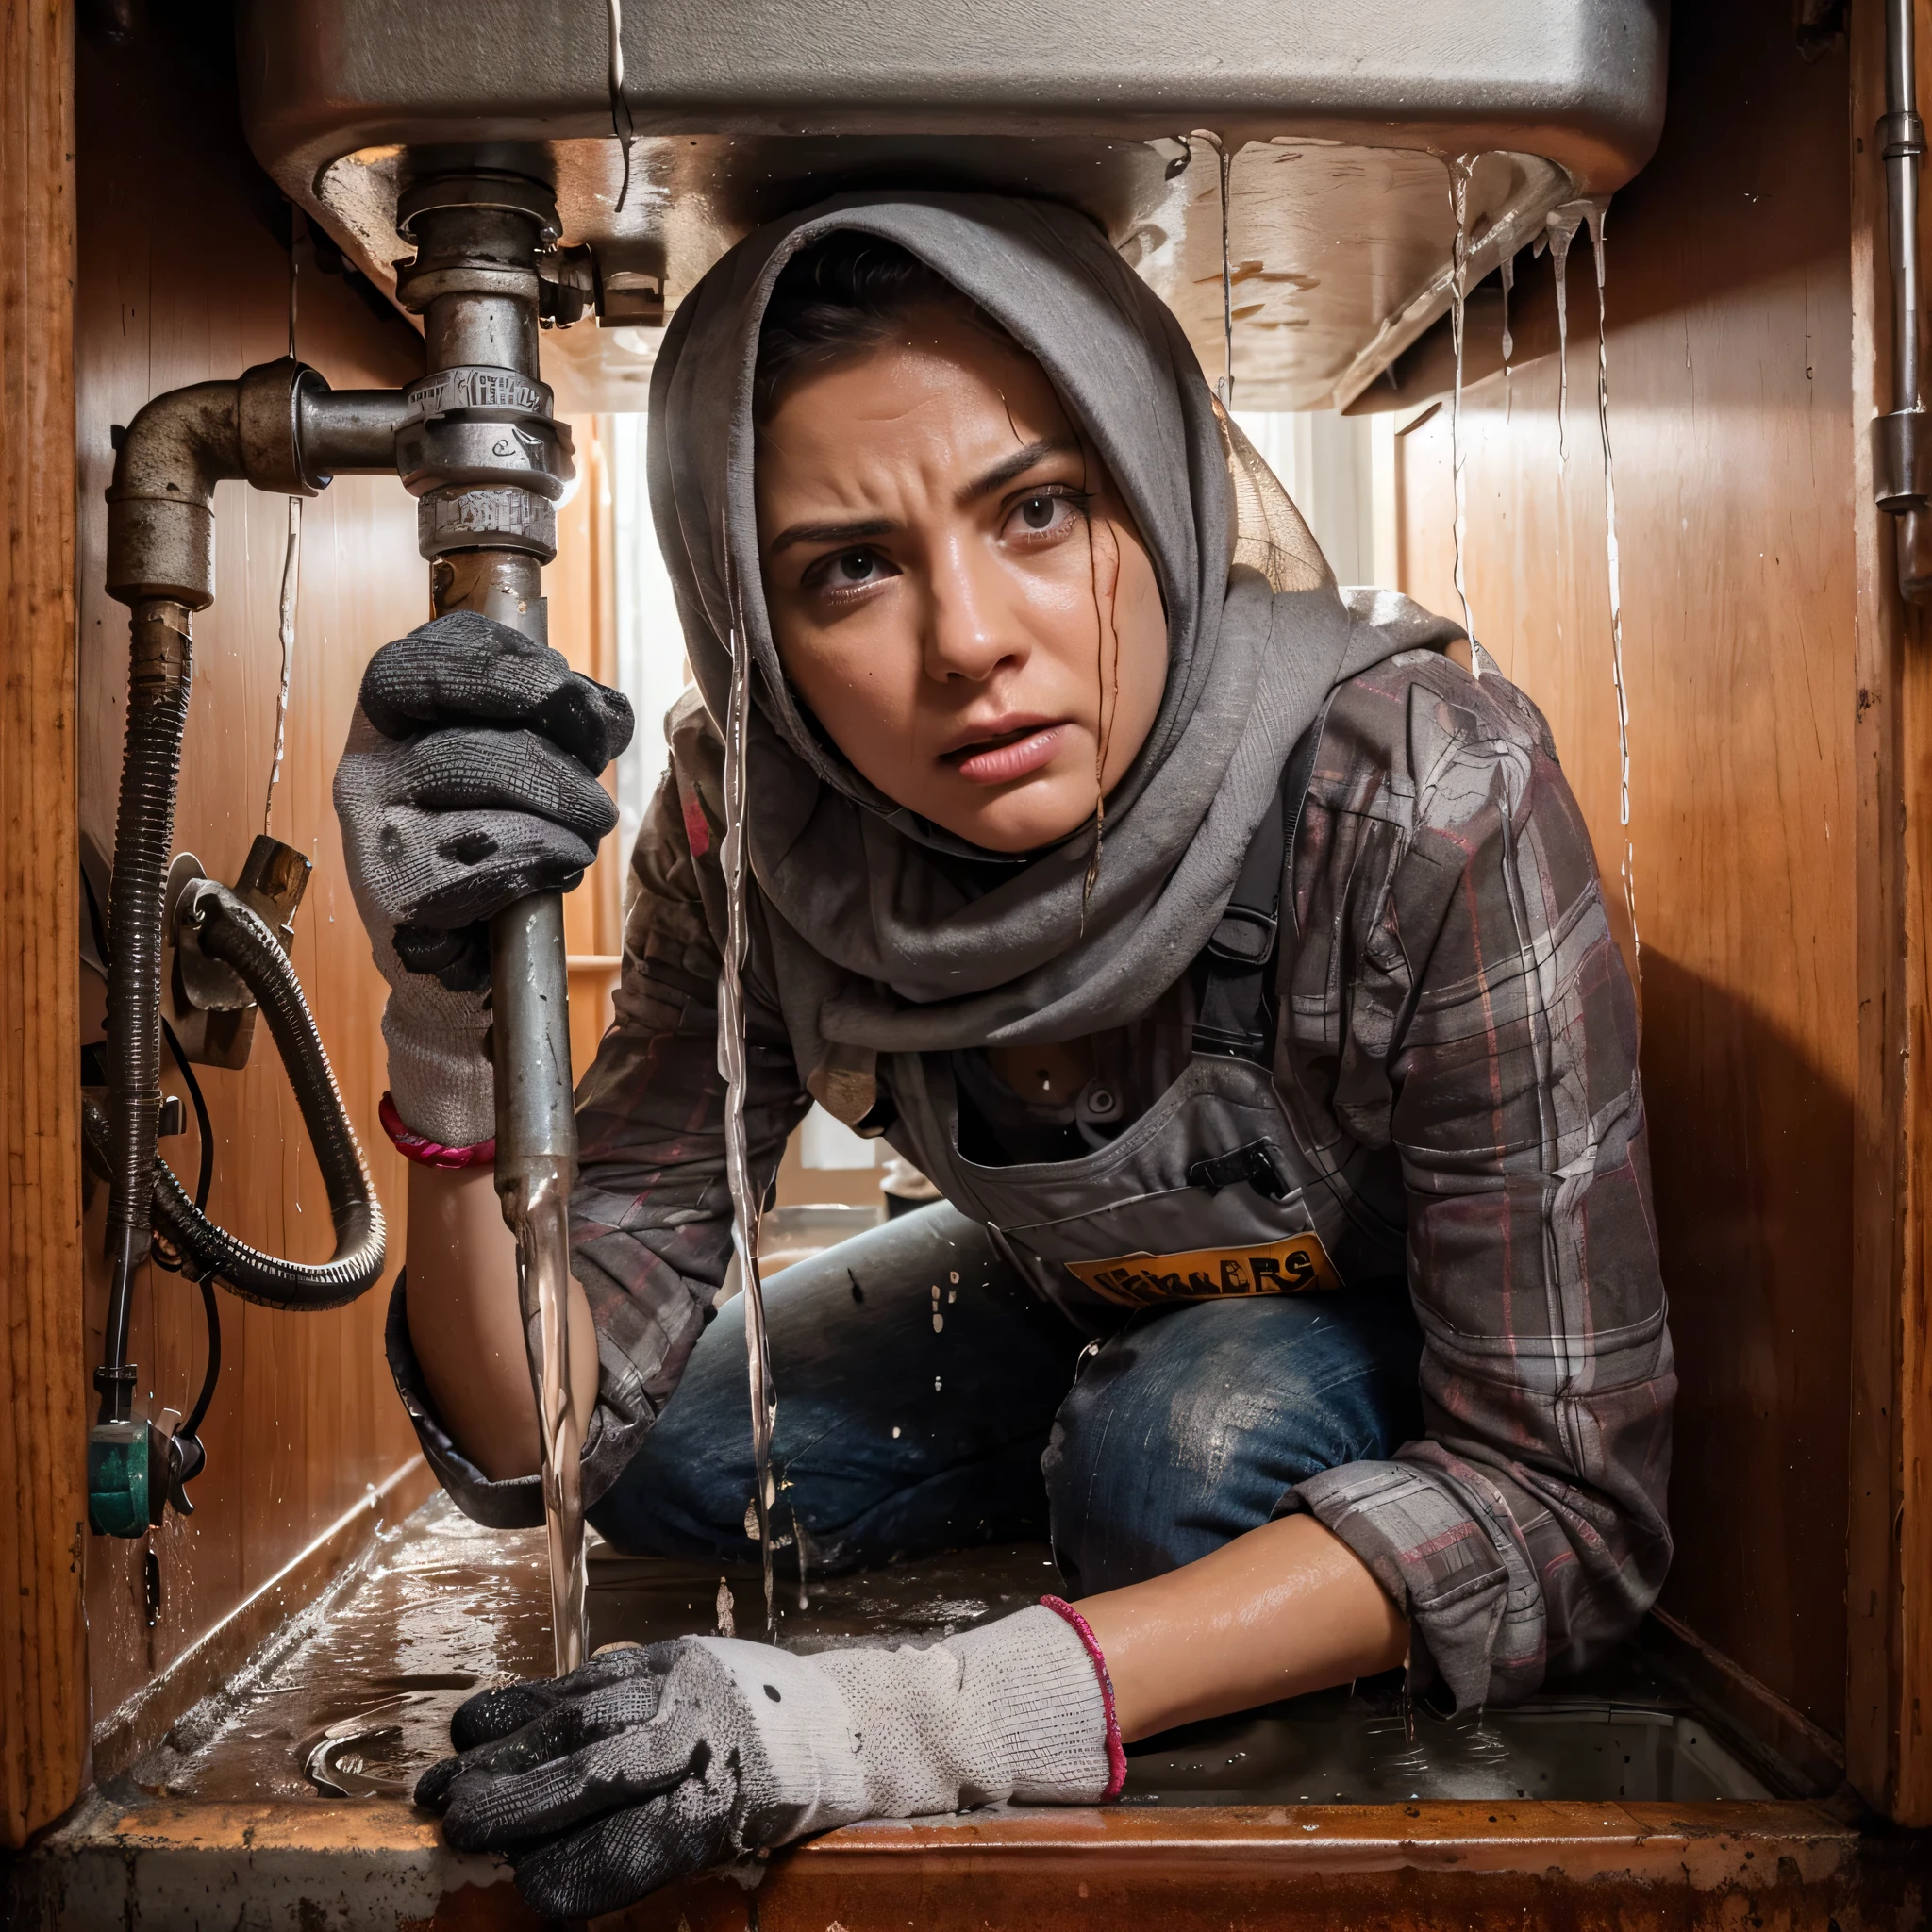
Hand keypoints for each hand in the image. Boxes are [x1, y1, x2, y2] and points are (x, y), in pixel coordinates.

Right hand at [333, 610, 631, 1145]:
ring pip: (469, 800)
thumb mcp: (534, 765)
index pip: (429, 661)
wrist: (465, 959)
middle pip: (466, 740)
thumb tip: (600, 711)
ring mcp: (368, 833)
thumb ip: (563, 724)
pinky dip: (536, 864)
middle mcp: (368, 766)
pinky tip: (557, 871)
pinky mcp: (392, 896)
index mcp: (396, 718)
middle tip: (596, 804)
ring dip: (554, 819)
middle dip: (553, 769)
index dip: (502, 667)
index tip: (566, 691)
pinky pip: (477, 865)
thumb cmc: (500, 845)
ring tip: (582, 838)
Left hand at [416, 1606, 1111, 1917]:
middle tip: (435, 1795)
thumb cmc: (777, 1716)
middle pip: (581, 1730)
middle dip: (505, 1765)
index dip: (516, 1712)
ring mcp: (714, 1749)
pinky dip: (593, 1867)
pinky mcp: (737, 1808)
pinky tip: (542, 1892)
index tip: (457, 1732)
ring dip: (530, 1806)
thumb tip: (545, 1723)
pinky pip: (652, 1843)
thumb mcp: (704, 1684)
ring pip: (605, 1776)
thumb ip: (636, 1698)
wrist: (880, 1730)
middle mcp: (689, 1697)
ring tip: (466, 1833)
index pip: (580, 1688)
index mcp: (677, 1665)